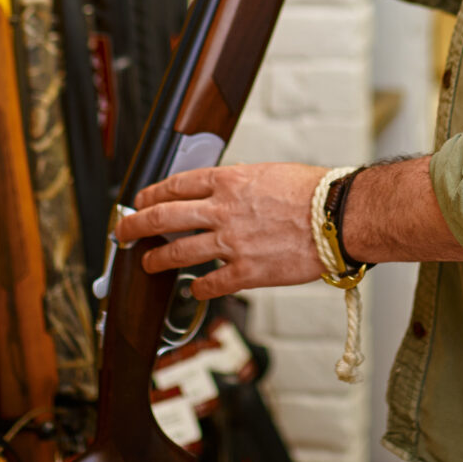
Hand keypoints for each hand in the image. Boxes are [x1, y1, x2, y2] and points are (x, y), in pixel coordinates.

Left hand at [120, 164, 328, 299]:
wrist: (338, 216)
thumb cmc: (314, 191)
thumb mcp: (270, 173)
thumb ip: (242, 182)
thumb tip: (228, 185)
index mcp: (228, 181)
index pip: (176, 185)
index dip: (152, 194)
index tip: (141, 200)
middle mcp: (222, 211)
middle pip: (164, 217)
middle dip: (136, 225)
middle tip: (124, 230)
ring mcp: (231, 243)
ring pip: (179, 252)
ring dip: (158, 259)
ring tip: (147, 263)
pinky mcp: (246, 272)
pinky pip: (211, 283)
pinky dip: (198, 287)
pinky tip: (193, 289)